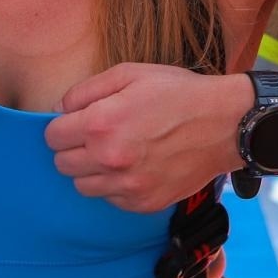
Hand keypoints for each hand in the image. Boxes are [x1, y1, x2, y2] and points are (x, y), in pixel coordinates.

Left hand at [45, 64, 243, 211]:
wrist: (225, 124)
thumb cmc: (178, 93)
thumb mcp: (130, 74)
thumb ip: (85, 91)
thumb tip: (59, 109)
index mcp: (101, 124)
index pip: (52, 137)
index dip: (62, 126)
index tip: (79, 121)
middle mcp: (110, 159)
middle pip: (62, 164)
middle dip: (73, 148)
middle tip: (97, 136)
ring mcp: (128, 186)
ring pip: (83, 186)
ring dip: (91, 170)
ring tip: (116, 152)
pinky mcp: (144, 203)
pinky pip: (111, 199)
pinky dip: (115, 185)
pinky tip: (135, 166)